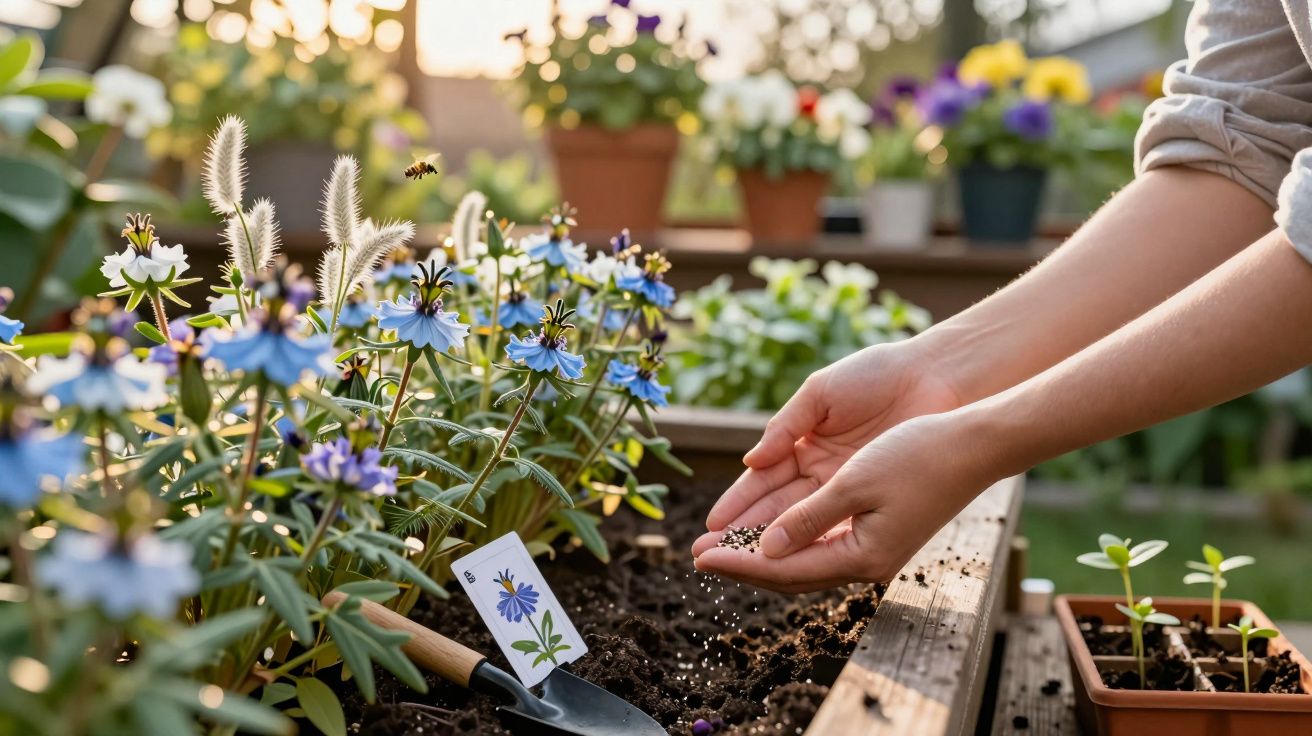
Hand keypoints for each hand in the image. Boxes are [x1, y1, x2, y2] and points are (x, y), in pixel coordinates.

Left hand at [691, 412, 997, 591]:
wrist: (975, 443)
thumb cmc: (918, 454)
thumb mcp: (855, 482)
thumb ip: (808, 519)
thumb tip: (764, 548)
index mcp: (862, 556)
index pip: (783, 569)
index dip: (738, 562)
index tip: (698, 555)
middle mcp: (867, 562)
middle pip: (790, 573)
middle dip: (742, 563)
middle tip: (697, 555)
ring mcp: (875, 549)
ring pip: (804, 560)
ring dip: (761, 552)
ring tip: (722, 545)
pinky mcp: (878, 530)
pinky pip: (821, 544)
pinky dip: (789, 539)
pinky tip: (766, 532)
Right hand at [693, 341, 959, 554]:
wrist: (935, 377)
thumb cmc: (878, 375)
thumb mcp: (822, 394)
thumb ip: (785, 427)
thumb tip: (750, 463)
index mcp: (803, 444)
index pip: (761, 484)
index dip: (735, 506)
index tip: (710, 528)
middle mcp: (822, 474)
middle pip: (774, 513)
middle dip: (740, 537)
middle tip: (706, 559)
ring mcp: (848, 490)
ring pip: (800, 527)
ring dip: (767, 549)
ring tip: (733, 567)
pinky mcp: (875, 501)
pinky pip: (836, 530)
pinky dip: (809, 546)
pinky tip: (782, 562)